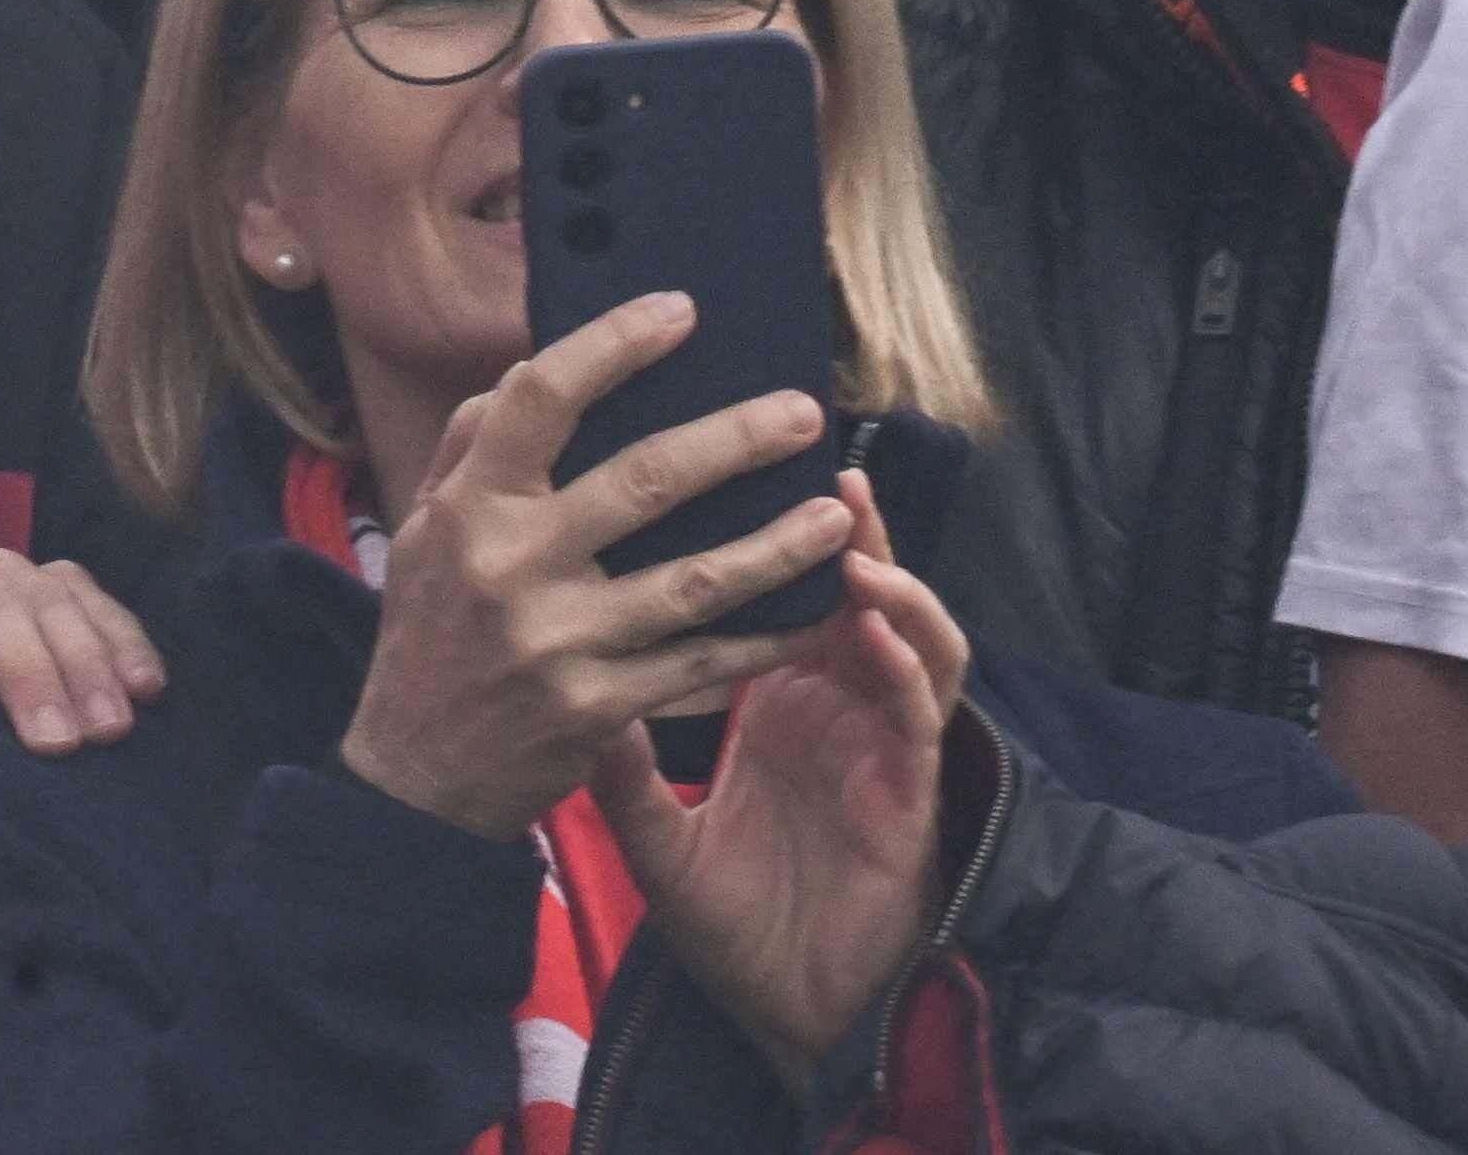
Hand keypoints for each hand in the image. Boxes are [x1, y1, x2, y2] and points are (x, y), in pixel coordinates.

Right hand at [334, 294, 865, 842]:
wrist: (414, 779)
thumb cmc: (427, 637)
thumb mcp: (421, 533)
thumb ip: (468, 449)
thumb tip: (526, 369)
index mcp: (467, 505)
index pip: (541, 398)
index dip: (614, 345)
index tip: (679, 311)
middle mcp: (510, 563)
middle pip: (642, 479)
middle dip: (734, 439)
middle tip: (802, 412)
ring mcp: (560, 640)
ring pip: (694, 578)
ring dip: (777, 542)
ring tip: (835, 513)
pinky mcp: (601, 706)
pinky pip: (704, 663)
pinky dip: (765, 635)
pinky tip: (815, 611)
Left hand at [597, 473, 968, 1076]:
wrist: (786, 1015)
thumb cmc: (733, 918)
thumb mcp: (652, 828)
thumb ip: (613, 752)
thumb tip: (551, 665)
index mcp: (781, 704)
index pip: (780, 595)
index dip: (768, 534)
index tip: (733, 463)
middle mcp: (839, 712)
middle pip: (852, 596)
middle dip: (843, 525)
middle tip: (816, 453)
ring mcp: (881, 748)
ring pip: (908, 640)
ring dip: (888, 583)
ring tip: (854, 534)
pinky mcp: (910, 797)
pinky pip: (917, 719)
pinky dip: (901, 668)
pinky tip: (873, 631)